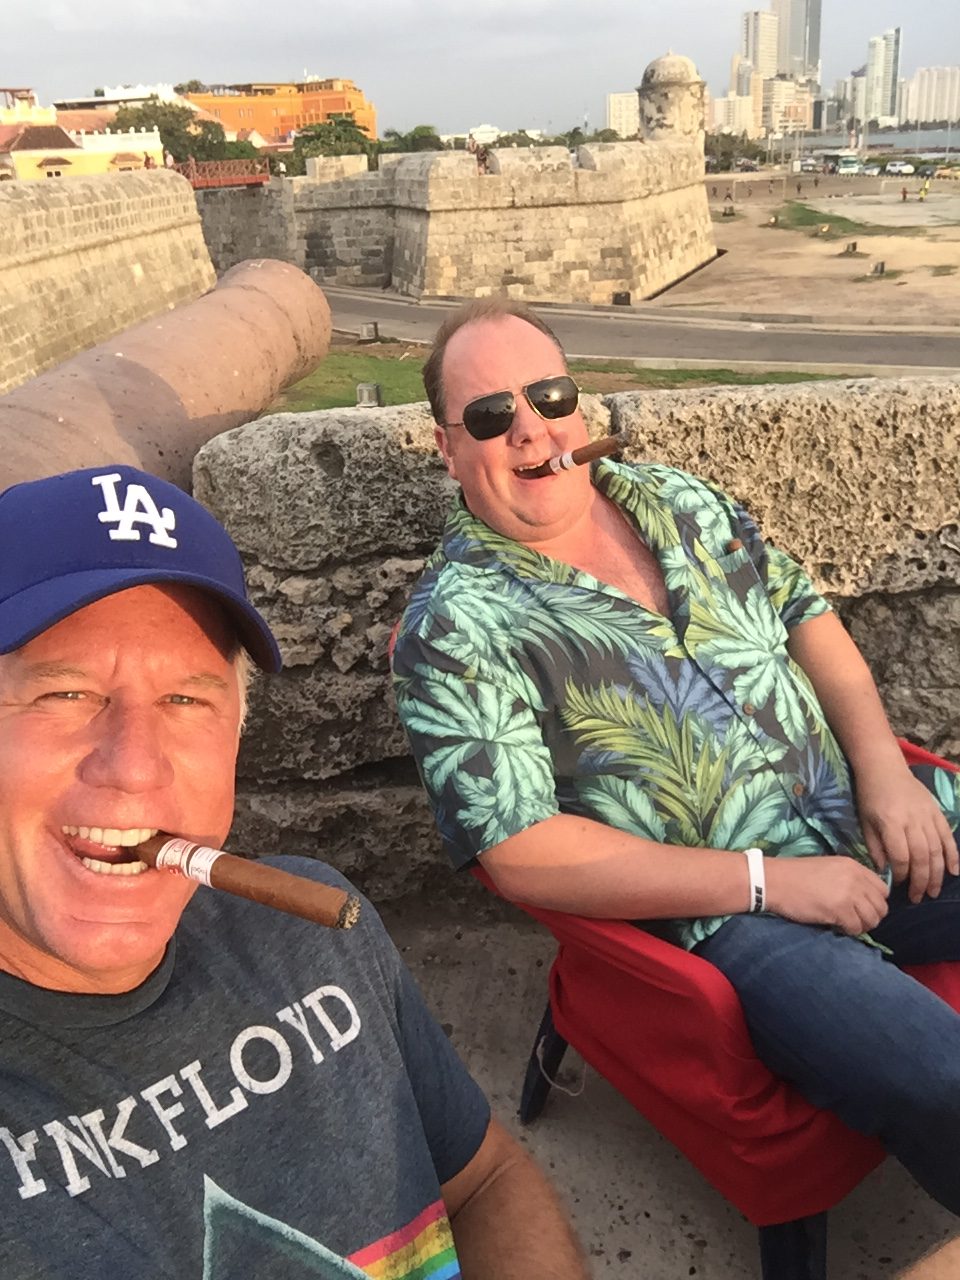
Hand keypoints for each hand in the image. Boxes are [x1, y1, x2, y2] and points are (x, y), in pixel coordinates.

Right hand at [764, 856, 889, 935]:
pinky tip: (836, 926)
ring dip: (861, 925)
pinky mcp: (839, 909)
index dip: (874, 902)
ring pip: (872, 919)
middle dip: (870, 917)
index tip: (861, 907)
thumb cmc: (796, 876)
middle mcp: (855, 878)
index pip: (882, 889)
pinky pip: (856, 928)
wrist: (774, 881)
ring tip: (845, 924)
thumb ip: (849, 879)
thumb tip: (863, 900)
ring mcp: (848, 894)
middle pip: (881, 906)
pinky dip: (849, 931)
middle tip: (854, 920)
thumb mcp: (829, 869)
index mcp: (854, 866)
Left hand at [855, 764, 958, 902]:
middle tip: (918, 898)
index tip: (899, 885)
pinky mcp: (937, 813)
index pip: (901, 856)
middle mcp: (913, 821)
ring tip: (933, 892)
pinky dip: (953, 856)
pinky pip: (948, 837)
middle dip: (921, 881)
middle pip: (922, 857)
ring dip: (937, 874)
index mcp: (891, 822)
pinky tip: (954, 872)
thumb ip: (875, 847)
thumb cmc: (870, 795)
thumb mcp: (865, 821)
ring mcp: (928, 816)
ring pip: (937, 850)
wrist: (884, 768)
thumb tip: (884, 871)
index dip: (902, 874)